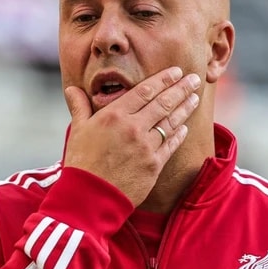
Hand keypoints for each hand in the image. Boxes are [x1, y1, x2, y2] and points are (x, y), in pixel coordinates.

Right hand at [62, 66, 201, 206]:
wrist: (90, 197)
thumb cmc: (81, 163)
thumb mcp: (78, 131)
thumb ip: (79, 107)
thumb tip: (72, 89)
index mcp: (114, 115)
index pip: (145, 90)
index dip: (163, 79)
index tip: (175, 71)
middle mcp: (133, 127)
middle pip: (163, 103)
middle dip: (181, 89)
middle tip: (194, 79)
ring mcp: (146, 146)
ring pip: (171, 122)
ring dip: (185, 108)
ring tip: (195, 98)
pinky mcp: (154, 165)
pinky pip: (171, 145)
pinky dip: (179, 134)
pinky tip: (185, 127)